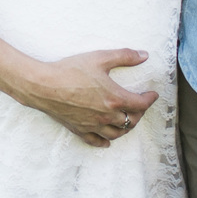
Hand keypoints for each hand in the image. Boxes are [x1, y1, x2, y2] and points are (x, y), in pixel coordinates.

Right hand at [17, 49, 157, 147]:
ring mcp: (93, 125)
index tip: (152, 95)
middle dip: (139, 113)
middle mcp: (107, 116)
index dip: (150, 99)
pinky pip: (96, 141)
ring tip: (126, 121)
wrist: (43, 86)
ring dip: (125, 128)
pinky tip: (107, 141)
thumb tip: (144, 55)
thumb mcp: (99, 58)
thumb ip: (124, 56)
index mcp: (115, 99)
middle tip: (139, 106)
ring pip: (116, 134)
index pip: (140, 104)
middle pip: (131, 121)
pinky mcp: (80, 130)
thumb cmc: (70, 70)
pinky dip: (105, 142)